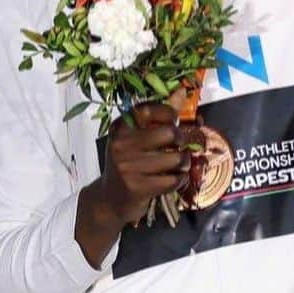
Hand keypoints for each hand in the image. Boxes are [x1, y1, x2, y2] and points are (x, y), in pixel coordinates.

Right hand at [75, 103, 201, 266]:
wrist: (109, 200)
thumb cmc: (129, 164)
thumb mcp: (137, 139)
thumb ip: (159, 117)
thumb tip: (182, 92)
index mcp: (120, 128)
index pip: (149, 109)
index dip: (169, 113)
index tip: (175, 121)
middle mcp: (121, 145)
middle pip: (169, 133)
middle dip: (182, 139)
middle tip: (179, 146)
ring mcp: (128, 167)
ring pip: (176, 158)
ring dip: (184, 163)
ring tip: (179, 165)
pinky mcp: (137, 188)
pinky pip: (173, 180)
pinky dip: (180, 180)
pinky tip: (175, 180)